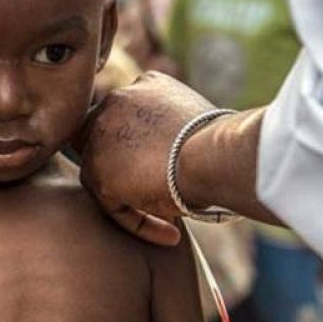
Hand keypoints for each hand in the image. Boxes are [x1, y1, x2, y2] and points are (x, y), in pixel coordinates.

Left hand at [78, 72, 216, 245]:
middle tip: (160, 195)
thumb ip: (174, 132)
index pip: (127, 115)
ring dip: (135, 200)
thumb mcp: (198, 125)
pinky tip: (172, 235)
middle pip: (104, 141)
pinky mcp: (98, 172)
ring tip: (173, 222)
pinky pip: (113, 206)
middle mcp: (115, 103)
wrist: (216, 157)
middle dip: (126, 169)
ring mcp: (101, 137)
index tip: (168, 168)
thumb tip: (173, 161)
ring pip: (107, 176)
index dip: (140, 145)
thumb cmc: (223, 147)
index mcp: (143, 86)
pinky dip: (140, 223)